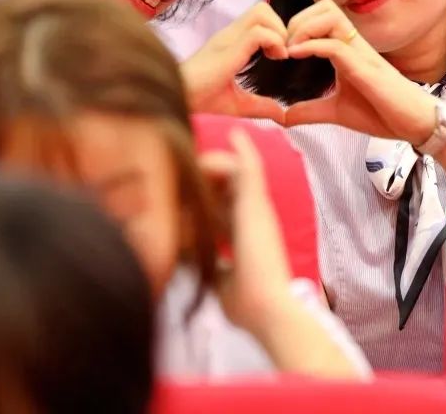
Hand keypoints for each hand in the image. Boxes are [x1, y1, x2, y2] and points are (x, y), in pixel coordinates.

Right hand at [181, 2, 287, 123]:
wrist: (176, 102)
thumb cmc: (200, 102)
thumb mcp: (238, 104)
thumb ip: (261, 106)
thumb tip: (283, 116)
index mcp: (230, 42)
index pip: (258, 16)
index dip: (276, 30)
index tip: (279, 56)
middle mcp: (229, 35)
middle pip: (262, 8)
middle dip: (280, 26)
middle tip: (281, 54)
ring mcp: (227, 39)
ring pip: (261, 11)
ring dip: (278, 31)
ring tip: (278, 56)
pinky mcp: (228, 49)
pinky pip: (259, 32)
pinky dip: (274, 42)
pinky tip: (274, 60)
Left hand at [198, 129, 293, 335]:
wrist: (267, 310)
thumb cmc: (246, 302)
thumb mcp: (218, 280)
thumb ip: (205, 265)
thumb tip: (183, 256)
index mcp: (244, 234)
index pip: (223, 204)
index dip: (205, 195)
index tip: (179, 192)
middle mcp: (253, 217)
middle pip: (229, 183)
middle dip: (205, 174)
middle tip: (178, 166)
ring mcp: (258, 208)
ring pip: (237, 169)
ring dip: (213, 162)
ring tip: (190, 157)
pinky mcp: (258, 203)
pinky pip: (249, 166)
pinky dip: (239, 150)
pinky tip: (232, 134)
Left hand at [282, 0, 438, 145]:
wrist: (414, 124)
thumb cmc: (382, 113)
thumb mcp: (336, 112)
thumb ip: (310, 111)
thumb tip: (282, 116)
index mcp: (347, 49)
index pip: (321, 16)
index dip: (297, 25)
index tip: (281, 48)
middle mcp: (355, 44)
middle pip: (325, 6)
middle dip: (298, 20)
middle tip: (283, 46)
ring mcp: (361, 53)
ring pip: (331, 15)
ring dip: (304, 27)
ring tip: (290, 50)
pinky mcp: (365, 68)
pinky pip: (336, 44)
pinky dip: (312, 46)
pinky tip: (296, 56)